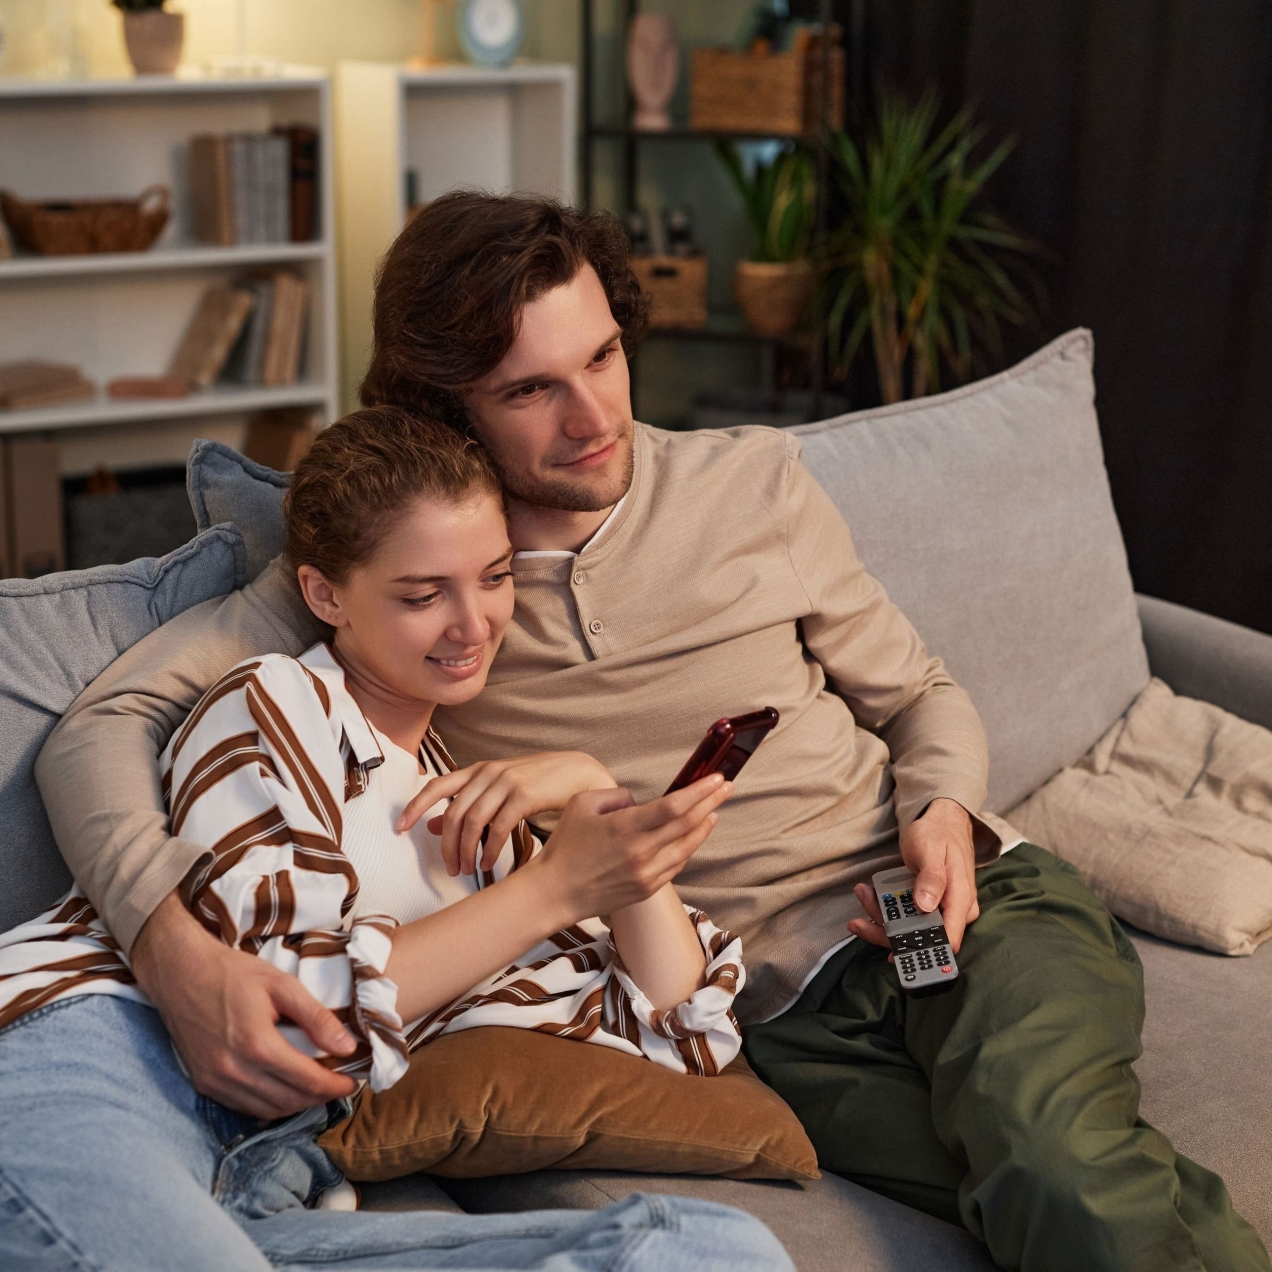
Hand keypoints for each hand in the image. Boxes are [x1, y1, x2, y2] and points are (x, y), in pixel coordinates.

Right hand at [130, 892, 358, 1118]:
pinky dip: (270, 1104)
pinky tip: (284, 1088)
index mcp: (257, 1045)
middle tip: (339, 1084)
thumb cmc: (232, 973)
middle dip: (320, 1097)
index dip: (335, 1086)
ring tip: (317, 1088)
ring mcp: (215, 1081)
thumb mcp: (281, 984)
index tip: (355, 1081)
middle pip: (289, 1101)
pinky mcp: (203, 1083)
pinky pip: (244, 1107)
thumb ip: (316, 1017)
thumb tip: (347, 1047)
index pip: (307, 1081)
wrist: (180, 971)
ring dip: (296, 1105)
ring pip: (267, 1110)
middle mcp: (234, 1071)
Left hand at [397, 752, 618, 876]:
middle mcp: (488, 773)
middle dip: (447, 845)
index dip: (415, 807)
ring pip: (472, 822)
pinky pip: (498, 828)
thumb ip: (468, 804)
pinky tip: (487, 864)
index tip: (399, 830)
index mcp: (479, 770)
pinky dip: (489, 850)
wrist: (580, 772)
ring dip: (466, 851)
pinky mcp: (525, 795)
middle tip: (450, 869)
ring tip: (467, 870)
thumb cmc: (538, 784)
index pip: (437, 786)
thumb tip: (430, 826)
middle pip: (453, 812)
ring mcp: (506, 782)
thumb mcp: (499, 790)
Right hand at [534, 775, 730, 921]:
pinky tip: (692, 836)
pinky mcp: (647, 888)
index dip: (699, 791)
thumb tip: (638, 801)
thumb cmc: (565, 846)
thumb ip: (616, 796)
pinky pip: (676, 865)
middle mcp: (641, 852)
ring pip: (687, 847)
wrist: (554, 893)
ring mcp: (647, 874)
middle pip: (688, 824)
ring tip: (714, 811)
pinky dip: (688, 848)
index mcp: (625, 827)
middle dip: (711, 802)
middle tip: (726, 787)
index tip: (716, 778)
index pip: (674, 806)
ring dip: (704, 827)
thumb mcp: (582, 804)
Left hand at [848, 797, 979, 953]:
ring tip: (861, 893)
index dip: (923, 951)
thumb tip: (926, 905)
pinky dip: (885, 909)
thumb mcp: (932, 850)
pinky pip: (906, 916)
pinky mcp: (927, 906)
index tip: (893, 951)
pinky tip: (868, 895)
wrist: (942, 822)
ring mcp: (939, 910)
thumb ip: (932, 877)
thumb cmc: (938, 834)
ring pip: (909, 928)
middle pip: (921, 936)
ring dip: (881, 916)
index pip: (947, 938)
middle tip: (861, 909)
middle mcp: (953, 911)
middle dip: (887, 927)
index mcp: (960, 901)